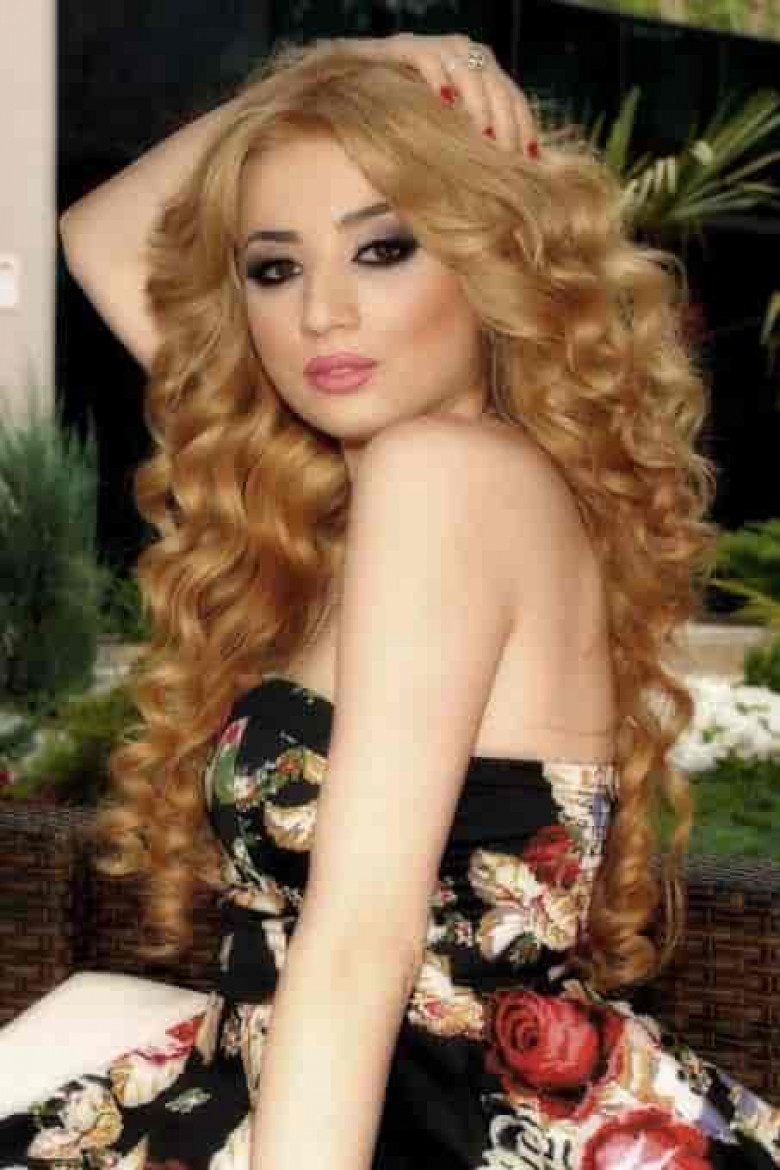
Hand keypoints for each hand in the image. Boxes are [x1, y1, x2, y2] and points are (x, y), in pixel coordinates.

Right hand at [345, 33, 538, 155]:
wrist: (347, 85)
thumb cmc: (399, 118)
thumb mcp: (442, 134)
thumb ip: (468, 143)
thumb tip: (498, 176)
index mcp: (480, 71)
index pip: (512, 96)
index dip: (523, 126)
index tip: (527, 159)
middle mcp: (462, 52)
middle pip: (496, 81)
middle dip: (505, 119)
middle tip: (505, 152)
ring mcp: (433, 47)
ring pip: (467, 65)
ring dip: (479, 101)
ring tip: (482, 133)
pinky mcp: (402, 47)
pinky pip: (427, 56)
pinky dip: (438, 77)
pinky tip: (445, 102)